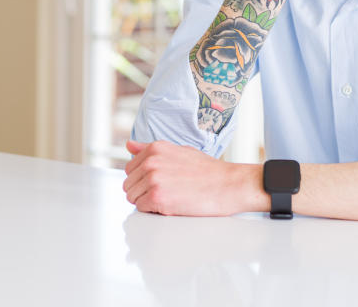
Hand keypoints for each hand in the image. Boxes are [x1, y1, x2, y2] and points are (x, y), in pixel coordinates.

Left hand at [123, 140, 263, 215]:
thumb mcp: (179, 151)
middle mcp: (151, 162)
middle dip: (143, 192)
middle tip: (166, 193)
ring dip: (147, 202)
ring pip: (133, 198)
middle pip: (129, 185)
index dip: (143, 180)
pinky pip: (142, 209)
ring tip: (170, 198)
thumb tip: (129, 145)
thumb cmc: (207, 170)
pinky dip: (153, 211)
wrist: (228, 184)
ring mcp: (154, 179)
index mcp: (155, 149)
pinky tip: (172, 205)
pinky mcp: (158, 198)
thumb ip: (150, 149)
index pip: (130, 169)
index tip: (160, 183)